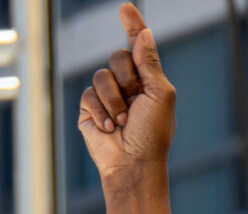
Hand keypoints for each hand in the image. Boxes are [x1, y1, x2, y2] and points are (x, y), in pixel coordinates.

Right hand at [78, 3, 175, 195]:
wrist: (133, 165)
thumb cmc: (154, 134)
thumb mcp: (159, 95)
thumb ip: (149, 64)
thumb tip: (145, 33)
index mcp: (150, 81)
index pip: (139, 48)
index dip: (133, 26)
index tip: (126, 8)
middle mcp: (129, 86)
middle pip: (118, 57)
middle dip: (127, 78)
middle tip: (135, 101)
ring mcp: (108, 97)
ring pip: (101, 76)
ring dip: (114, 100)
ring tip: (122, 121)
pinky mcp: (90, 109)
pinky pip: (87, 94)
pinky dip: (99, 110)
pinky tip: (108, 128)